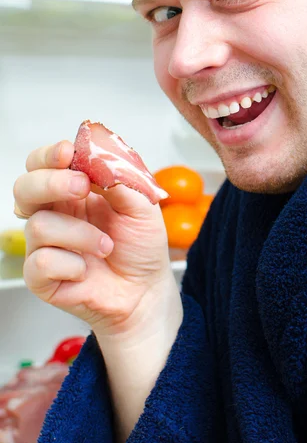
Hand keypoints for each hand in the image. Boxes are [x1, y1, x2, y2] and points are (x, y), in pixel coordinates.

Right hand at [13, 140, 178, 339]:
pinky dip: (71, 264)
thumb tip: (97, 160)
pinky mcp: (41, 276)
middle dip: (51, 183)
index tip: (67, 152)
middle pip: (25, 188)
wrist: (147, 290)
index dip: (49, 155)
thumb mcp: (143, 205)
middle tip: (82, 187)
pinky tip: (86, 269)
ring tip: (106, 246)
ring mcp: (45, 245)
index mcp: (74, 191)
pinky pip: (41, 262)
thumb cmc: (141, 246)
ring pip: (37, 225)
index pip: (45, 164)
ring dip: (79, 234)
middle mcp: (55, 214)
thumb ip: (119, 180)